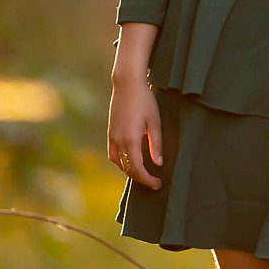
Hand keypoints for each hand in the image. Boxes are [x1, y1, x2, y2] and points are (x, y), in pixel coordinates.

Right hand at [107, 69, 161, 190]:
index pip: (138, 169)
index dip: (148, 180)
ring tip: (144, 173)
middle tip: (154, 182)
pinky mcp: (110, 132)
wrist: (127, 84)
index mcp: (131, 140)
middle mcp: (118, 141)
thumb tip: (158, 164)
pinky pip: (113, 154)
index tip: (158, 184)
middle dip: (141, 178)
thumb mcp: (155, 123)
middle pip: (127, 169)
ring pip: (118, 163)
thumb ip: (156, 145)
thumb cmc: (144, 101)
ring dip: (130, 171)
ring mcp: (112, 136)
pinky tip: (130, 161)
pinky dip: (121, 162)